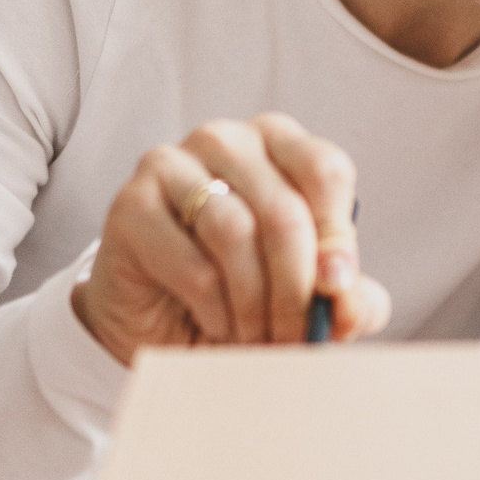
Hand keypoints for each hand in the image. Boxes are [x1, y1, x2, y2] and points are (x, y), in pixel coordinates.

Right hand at [73, 114, 391, 361]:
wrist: (162, 328)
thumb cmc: (243, 297)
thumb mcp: (311, 297)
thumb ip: (348, 295)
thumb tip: (343, 294)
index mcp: (279, 143)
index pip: (325, 172)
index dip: (336, 239)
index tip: (335, 290)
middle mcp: (225, 141)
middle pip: (284, 212)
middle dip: (296, 290)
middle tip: (296, 337)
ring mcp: (171, 164)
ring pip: (235, 233)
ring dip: (255, 304)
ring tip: (257, 338)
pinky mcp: (130, 205)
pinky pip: (191, 263)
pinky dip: (216, 310)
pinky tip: (218, 326)